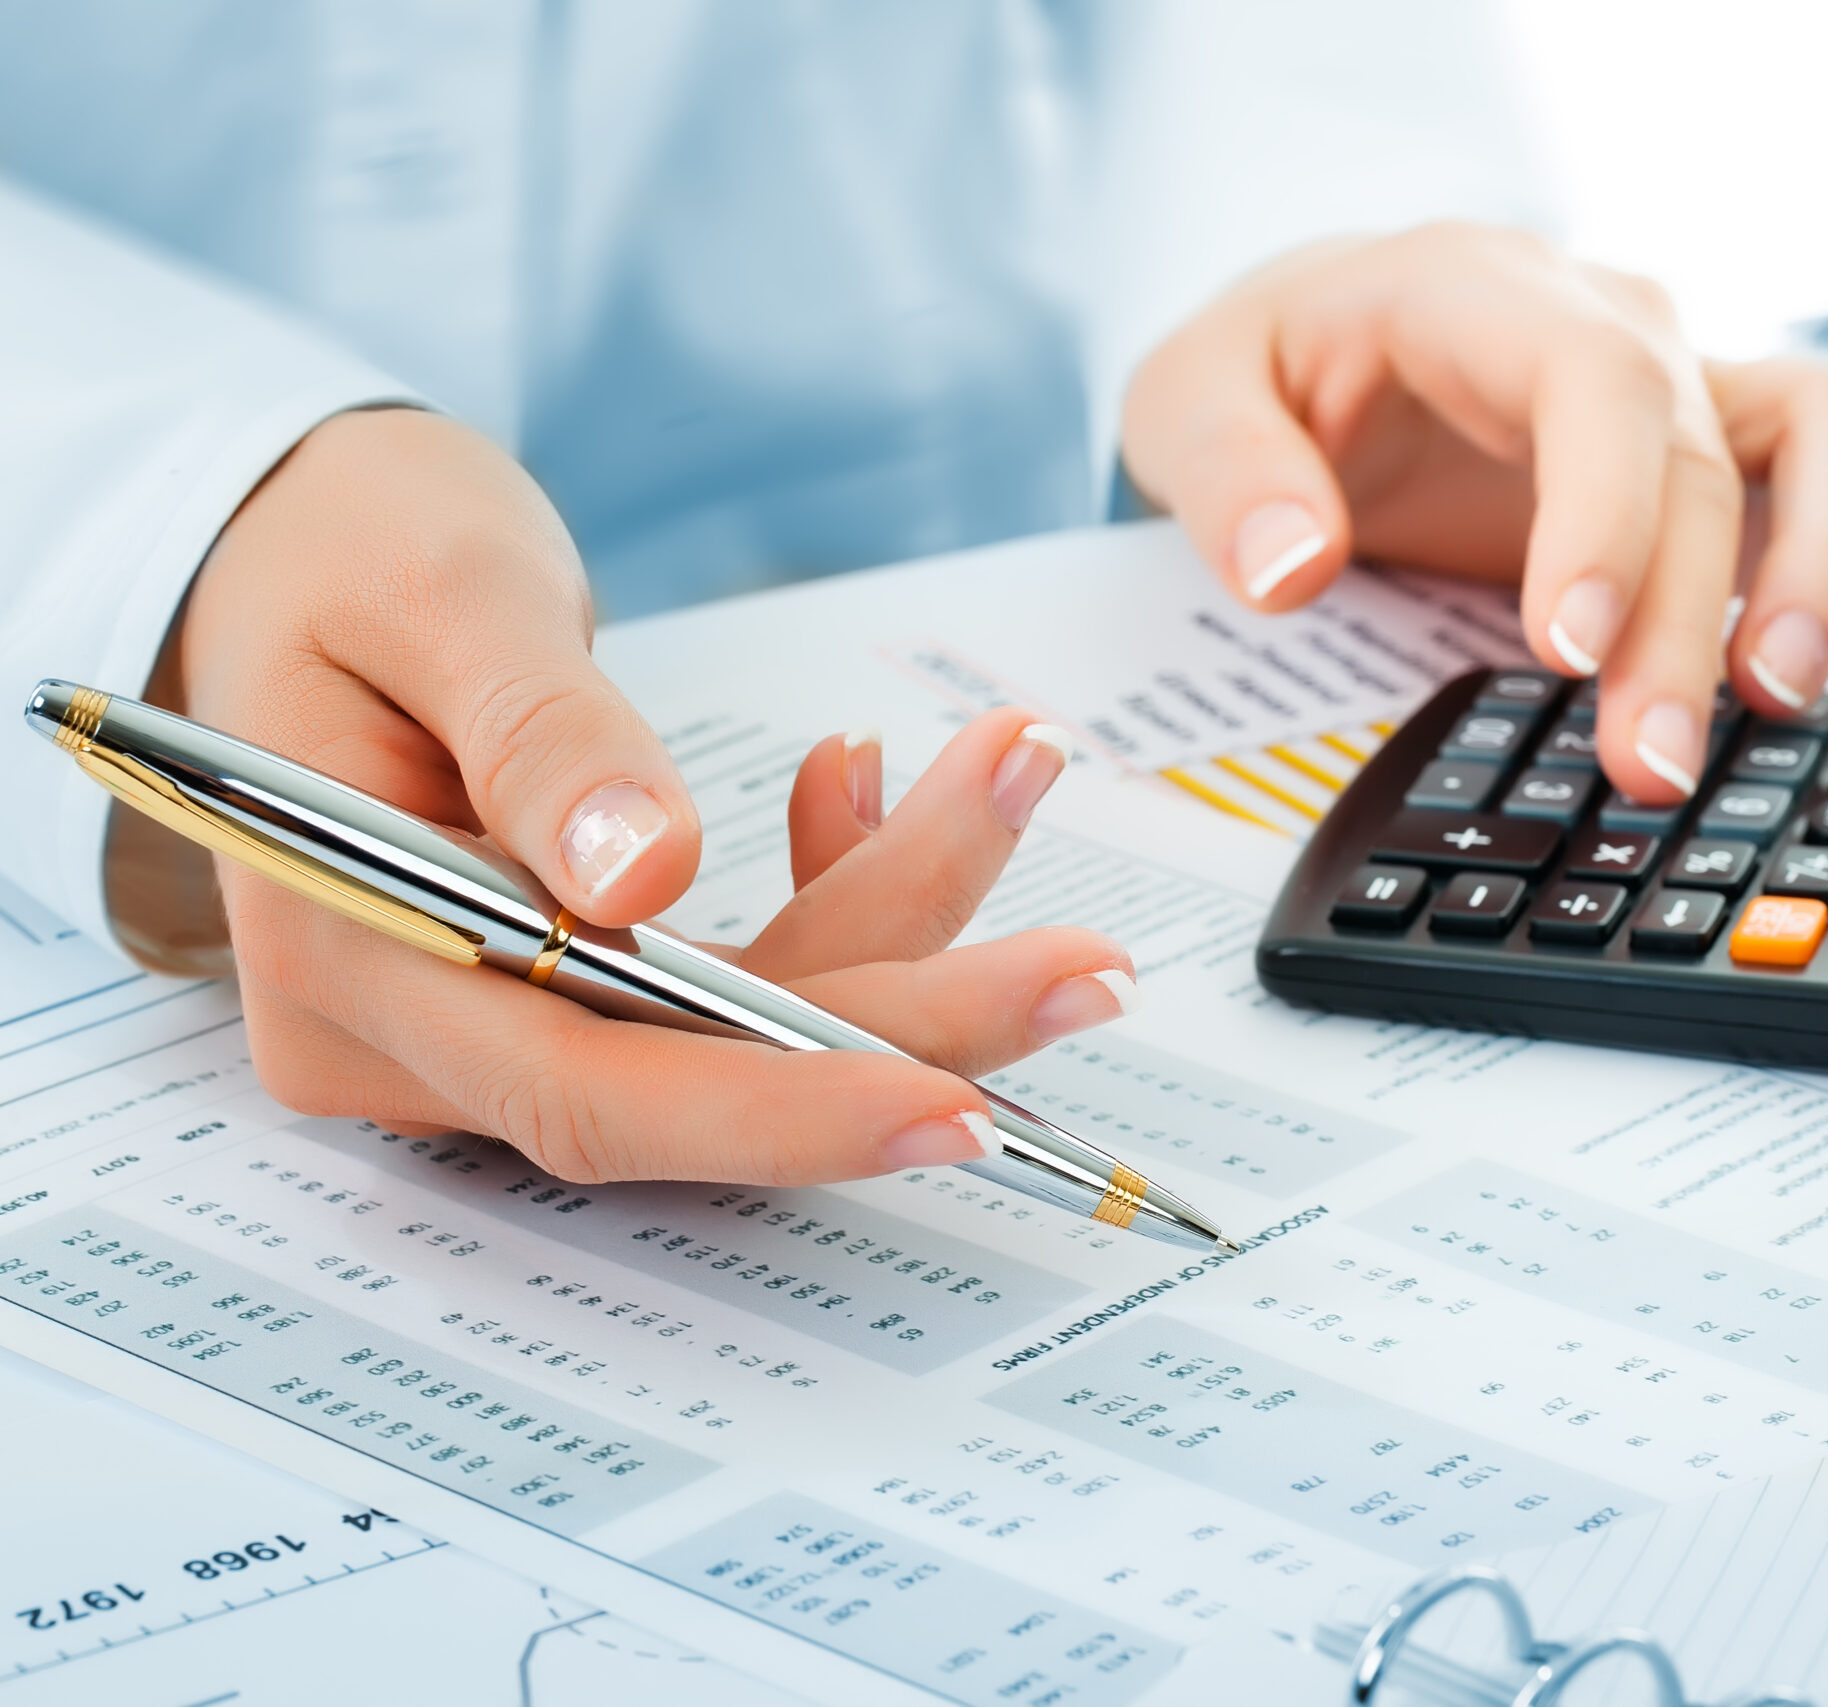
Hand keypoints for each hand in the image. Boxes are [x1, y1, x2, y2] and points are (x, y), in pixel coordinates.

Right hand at [151, 408, 1132, 1183]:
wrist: (313, 543)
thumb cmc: (348, 546)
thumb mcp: (441, 592)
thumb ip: (538, 736)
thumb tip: (642, 882)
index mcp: (342, 953)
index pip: (584, 1086)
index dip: (779, 1104)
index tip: (958, 1094)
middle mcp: (412, 1028)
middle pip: (693, 1076)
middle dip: (906, 1019)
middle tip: (1090, 966)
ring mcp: (489, 1019)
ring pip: (739, 1020)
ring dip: (893, 908)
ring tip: (1006, 766)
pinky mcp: (564, 984)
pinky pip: (729, 976)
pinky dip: (830, 886)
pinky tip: (861, 784)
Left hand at [1121, 223, 1827, 803]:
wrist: (1326, 347)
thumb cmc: (1271, 372)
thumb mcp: (1187, 401)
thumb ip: (1226, 475)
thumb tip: (1293, 569)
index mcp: (1479, 291)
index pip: (1588, 387)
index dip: (1604, 518)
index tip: (1570, 648)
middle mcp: (1611, 324)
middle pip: (1704, 455)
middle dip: (1689, 622)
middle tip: (1651, 761)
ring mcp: (1689, 381)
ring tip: (1788, 701)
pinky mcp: (1732, 450)